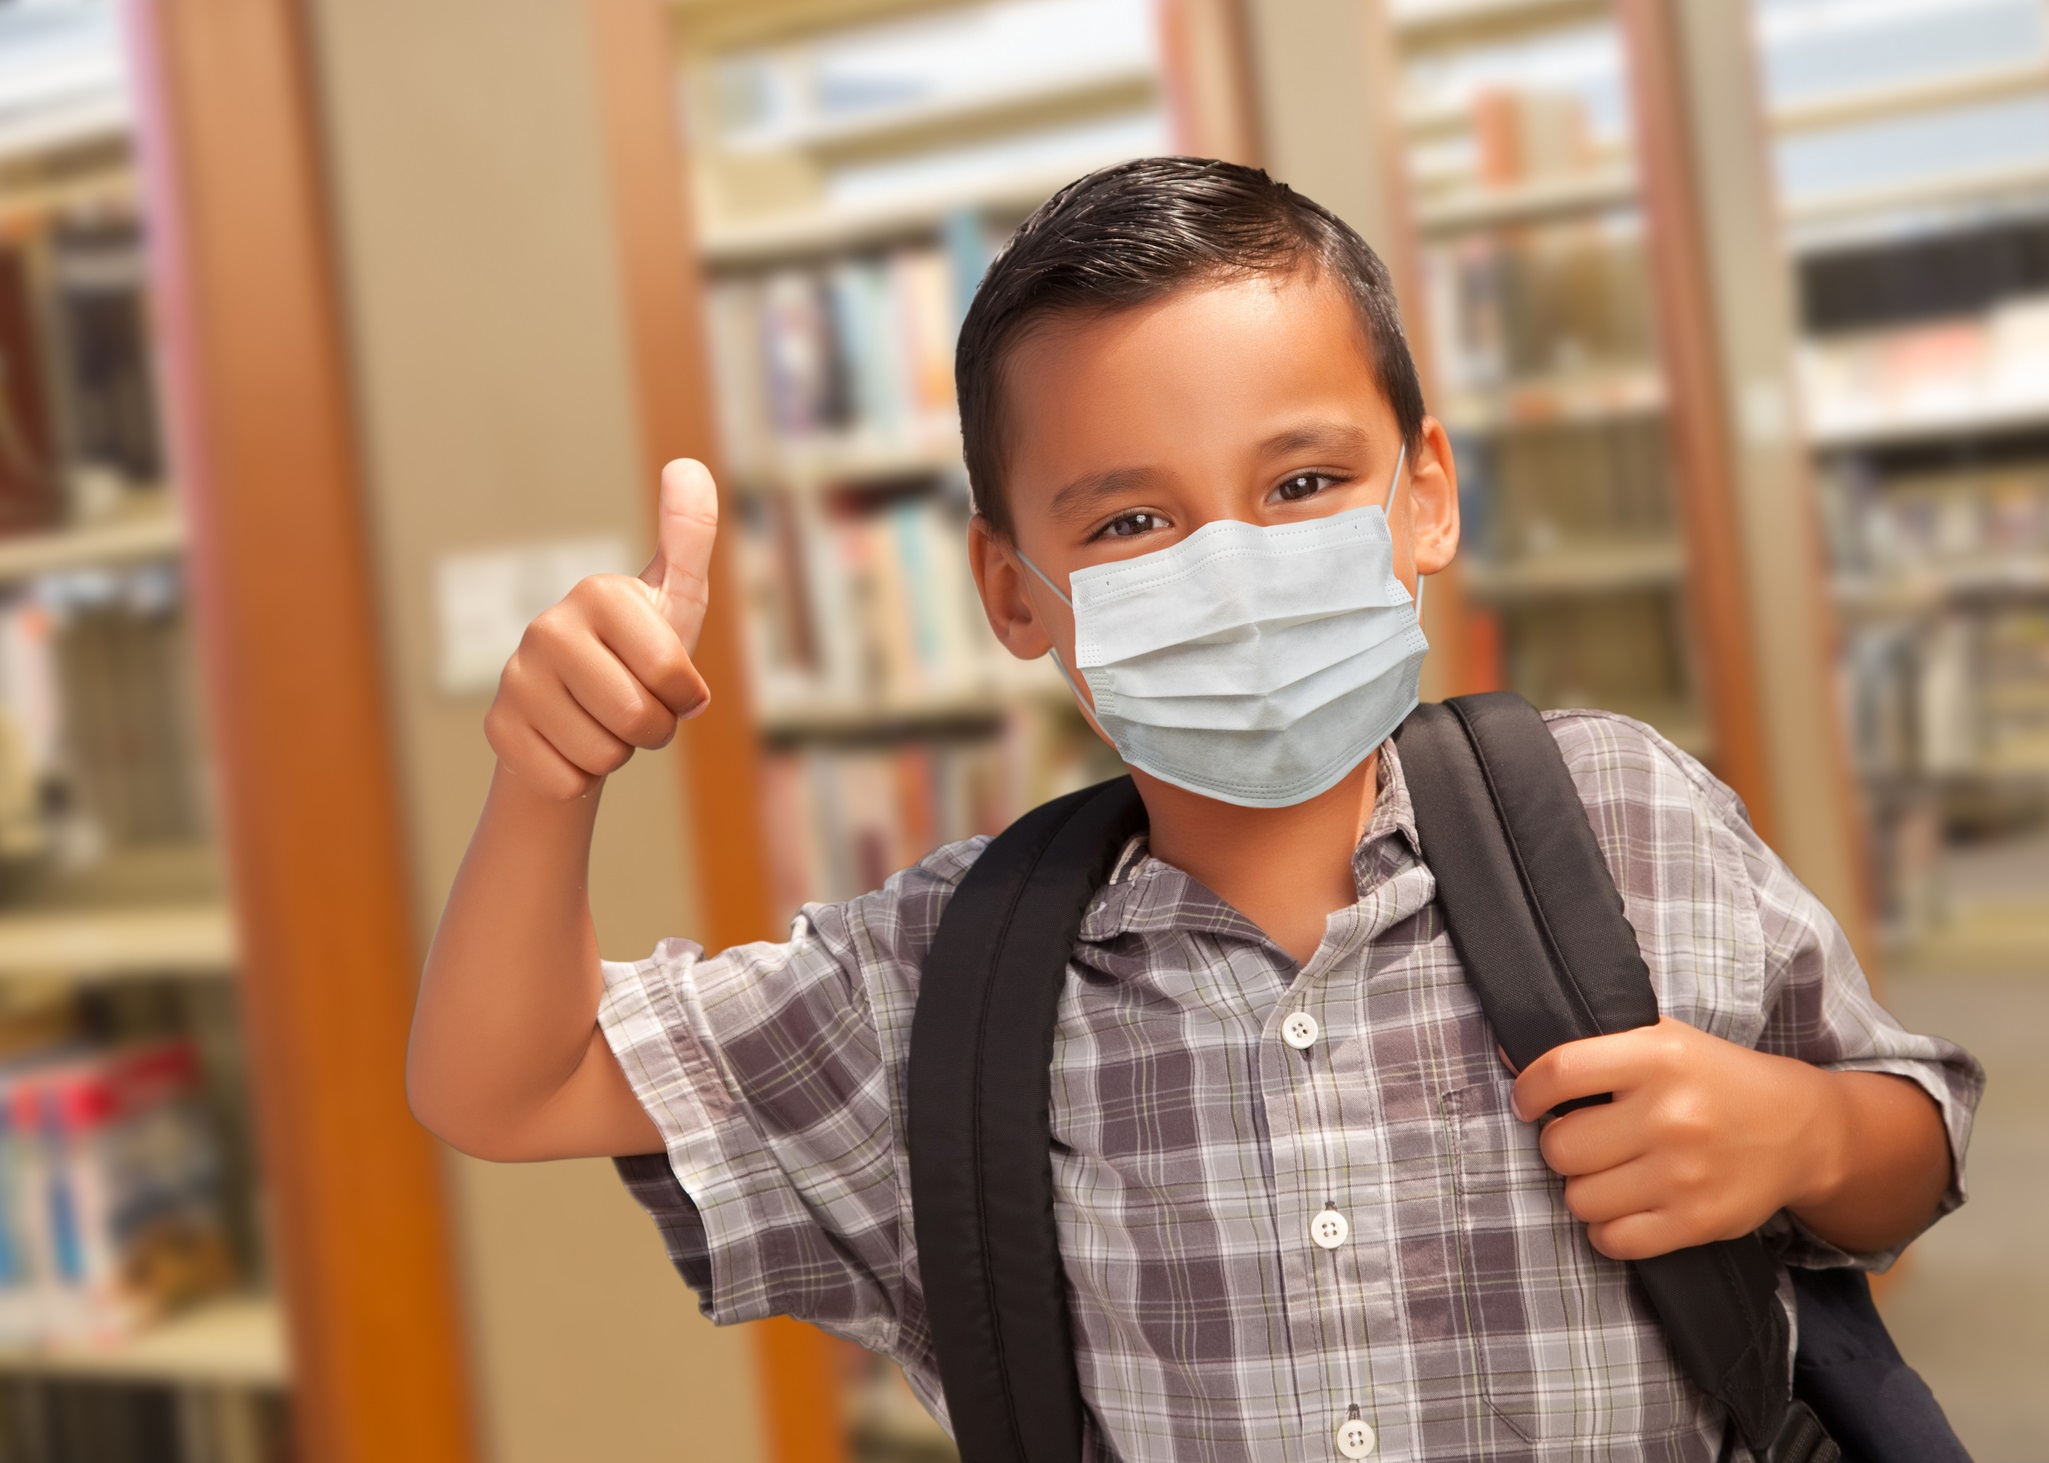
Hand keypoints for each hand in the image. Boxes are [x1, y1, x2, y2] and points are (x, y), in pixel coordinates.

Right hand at [485, 459, 716, 798]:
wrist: (580, 711)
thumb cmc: (640, 653)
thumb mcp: (675, 598)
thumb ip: (689, 536)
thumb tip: (688, 465)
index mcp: (599, 594)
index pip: (673, 676)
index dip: (686, 698)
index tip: (676, 686)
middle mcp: (547, 627)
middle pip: (637, 717)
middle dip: (654, 730)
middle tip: (641, 710)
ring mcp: (515, 678)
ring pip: (602, 754)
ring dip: (618, 752)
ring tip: (604, 722)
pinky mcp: (496, 728)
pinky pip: (567, 780)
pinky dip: (581, 776)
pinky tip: (571, 744)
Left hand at [1510, 1017, 1842, 1260]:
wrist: (1801, 1130)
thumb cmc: (1715, 1081)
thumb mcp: (1665, 1040)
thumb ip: (1595, 1048)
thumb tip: (1507, 1058)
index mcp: (1659, 1057)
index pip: (1560, 1073)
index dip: (1529, 1091)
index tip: (1527, 1102)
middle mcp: (1671, 1115)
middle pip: (1561, 1147)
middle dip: (1562, 1146)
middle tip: (1586, 1141)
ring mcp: (1684, 1173)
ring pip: (1579, 1198)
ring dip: (1584, 1189)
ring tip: (1610, 1173)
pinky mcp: (1698, 1221)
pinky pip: (1613, 1240)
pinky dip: (1607, 1230)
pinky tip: (1625, 1207)